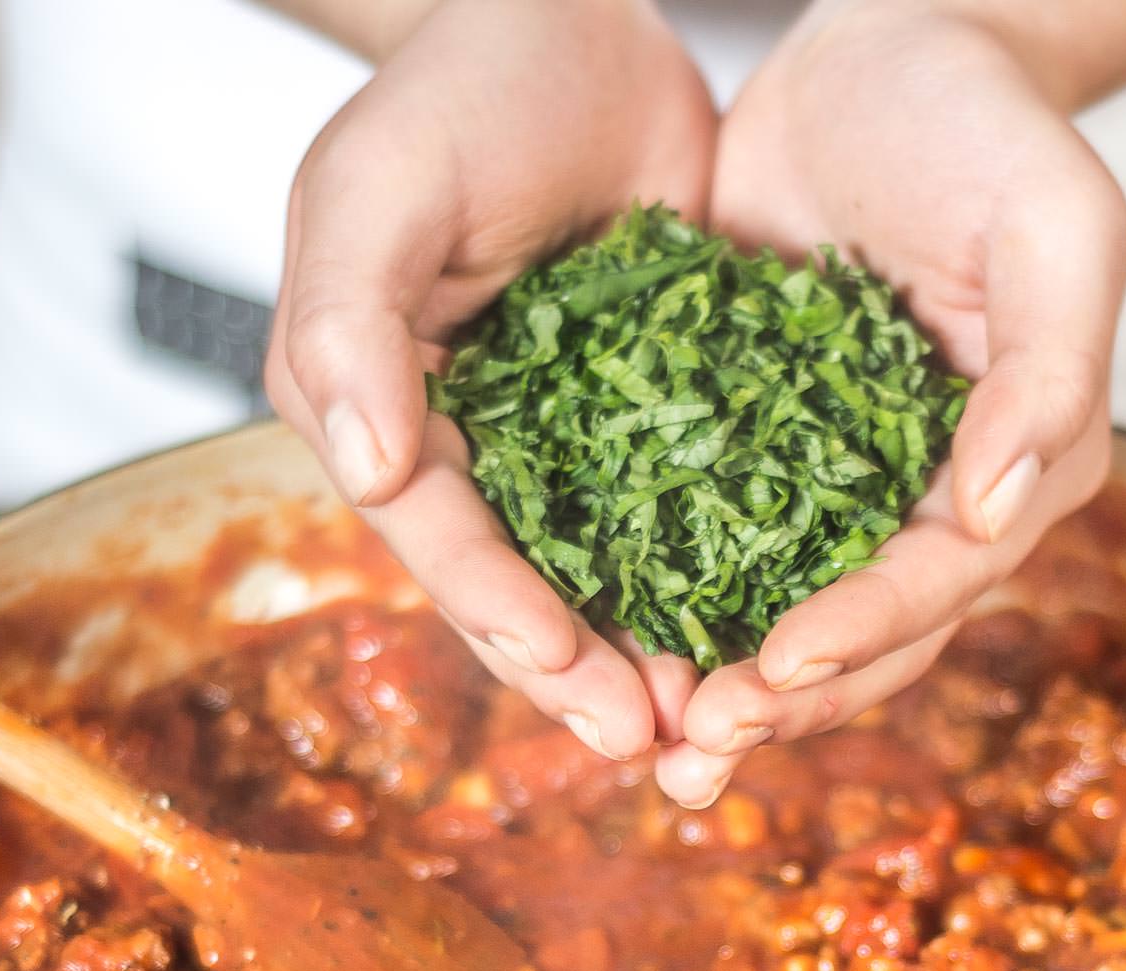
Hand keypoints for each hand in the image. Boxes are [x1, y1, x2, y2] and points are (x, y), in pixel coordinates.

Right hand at [267, 0, 713, 761]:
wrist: (567, 17)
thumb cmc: (455, 90)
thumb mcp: (376, 188)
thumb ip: (348, 323)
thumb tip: (363, 466)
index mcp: (383, 412)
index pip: (437, 534)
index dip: (496, 607)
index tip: (567, 663)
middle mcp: (469, 449)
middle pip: (521, 584)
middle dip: (581, 670)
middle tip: (652, 742)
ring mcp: (565, 443)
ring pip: (607, 572)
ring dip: (654, 649)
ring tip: (716, 720)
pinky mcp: (653, 418)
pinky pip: (686, 512)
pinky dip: (721, 574)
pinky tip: (777, 624)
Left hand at [654, 0, 1125, 806]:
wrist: (889, 51)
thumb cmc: (987, 122)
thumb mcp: (1055, 224)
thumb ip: (1051, 365)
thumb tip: (1002, 505)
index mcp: (1019, 462)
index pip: (945, 575)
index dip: (867, 629)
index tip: (779, 665)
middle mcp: (932, 497)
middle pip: (866, 631)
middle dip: (783, 697)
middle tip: (694, 751)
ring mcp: (840, 483)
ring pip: (782, 611)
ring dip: (720, 687)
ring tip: (645, 747)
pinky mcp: (756, 451)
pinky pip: (707, 542)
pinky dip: (663, 601)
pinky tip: (594, 642)